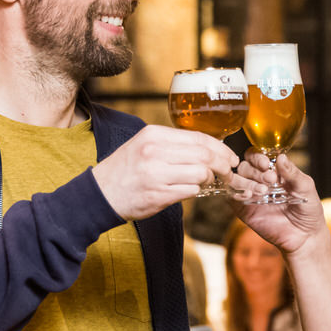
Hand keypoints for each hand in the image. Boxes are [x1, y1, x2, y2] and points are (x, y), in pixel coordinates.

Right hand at [93, 125, 236, 219]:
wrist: (100, 194)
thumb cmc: (125, 170)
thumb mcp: (144, 145)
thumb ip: (172, 144)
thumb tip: (207, 147)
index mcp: (154, 135)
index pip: (198, 137)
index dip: (220, 148)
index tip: (229, 156)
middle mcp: (155, 151)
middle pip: (204, 154)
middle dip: (223, 164)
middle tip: (228, 171)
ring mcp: (156, 174)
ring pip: (201, 173)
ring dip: (209, 179)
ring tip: (207, 182)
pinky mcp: (158, 195)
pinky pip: (190, 190)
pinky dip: (196, 190)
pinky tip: (192, 190)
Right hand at [230, 149, 325, 255]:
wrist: (304, 236)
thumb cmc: (308, 209)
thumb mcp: (305, 187)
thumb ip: (293, 173)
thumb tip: (281, 157)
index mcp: (273, 171)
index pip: (256, 156)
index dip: (257, 157)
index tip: (266, 163)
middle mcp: (259, 180)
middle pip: (245, 166)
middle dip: (256, 171)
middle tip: (271, 179)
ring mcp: (251, 195)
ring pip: (236, 179)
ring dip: (247, 181)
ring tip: (263, 191)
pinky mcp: (244, 210)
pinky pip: (233, 198)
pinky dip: (237, 194)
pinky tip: (249, 195)